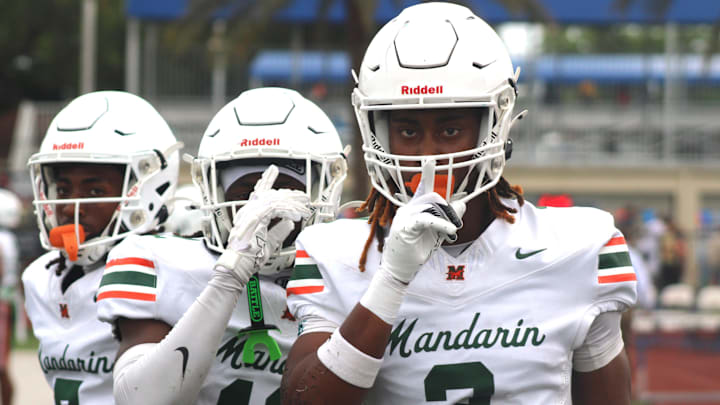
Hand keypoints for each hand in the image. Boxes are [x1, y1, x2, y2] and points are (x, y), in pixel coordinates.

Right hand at [214, 165, 309, 287]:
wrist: (239, 265)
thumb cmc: (250, 257)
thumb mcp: (270, 242)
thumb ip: (279, 231)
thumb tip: (289, 223)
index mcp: (250, 214)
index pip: (259, 192)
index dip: (266, 180)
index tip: (273, 170)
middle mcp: (249, 210)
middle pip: (271, 194)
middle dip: (290, 194)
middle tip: (303, 196)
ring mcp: (251, 213)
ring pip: (276, 200)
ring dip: (292, 203)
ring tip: (304, 207)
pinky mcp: (256, 218)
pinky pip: (276, 208)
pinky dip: (288, 211)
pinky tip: (297, 215)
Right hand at [381, 160, 465, 283]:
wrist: (400, 269)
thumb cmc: (416, 252)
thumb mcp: (437, 234)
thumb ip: (448, 219)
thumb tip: (462, 204)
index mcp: (413, 209)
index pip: (422, 189)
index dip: (427, 175)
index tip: (431, 161)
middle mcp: (407, 209)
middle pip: (434, 197)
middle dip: (449, 210)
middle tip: (454, 226)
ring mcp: (404, 216)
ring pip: (433, 207)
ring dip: (447, 220)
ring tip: (451, 232)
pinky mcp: (405, 226)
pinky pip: (427, 219)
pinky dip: (441, 224)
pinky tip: (450, 231)